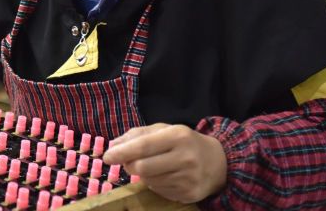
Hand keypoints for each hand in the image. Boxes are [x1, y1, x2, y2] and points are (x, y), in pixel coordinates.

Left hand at [103, 123, 227, 203]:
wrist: (219, 163)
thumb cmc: (185, 142)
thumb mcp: (164, 130)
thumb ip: (137, 135)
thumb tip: (113, 146)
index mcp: (178, 136)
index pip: (143, 146)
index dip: (122, 152)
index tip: (106, 156)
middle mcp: (185, 158)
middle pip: (143, 167)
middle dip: (129, 165)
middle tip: (128, 162)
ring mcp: (188, 178)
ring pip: (149, 181)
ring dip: (143, 175)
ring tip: (152, 166)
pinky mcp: (189, 194)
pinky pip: (159, 191)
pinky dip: (154, 183)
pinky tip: (164, 175)